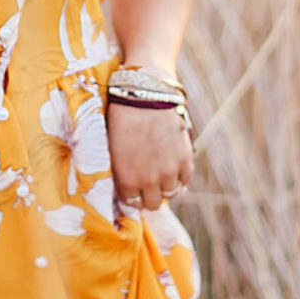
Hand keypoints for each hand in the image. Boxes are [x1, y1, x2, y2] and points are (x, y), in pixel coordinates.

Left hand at [107, 102, 192, 217]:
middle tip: (149, 184)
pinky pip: (186, 180)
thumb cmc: (122, 117)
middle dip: (150, 195)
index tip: (135, 190)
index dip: (133, 196)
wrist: (145, 94)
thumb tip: (127, 181)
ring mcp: (169, 171)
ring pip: (172, 194)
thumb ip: (121, 170)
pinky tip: (175, 169)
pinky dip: (181, 177)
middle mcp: (148, 181)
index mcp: (126, 180)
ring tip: (163, 175)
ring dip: (167, 186)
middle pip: (153, 204)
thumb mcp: (113, 149)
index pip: (132, 203)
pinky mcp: (185, 159)